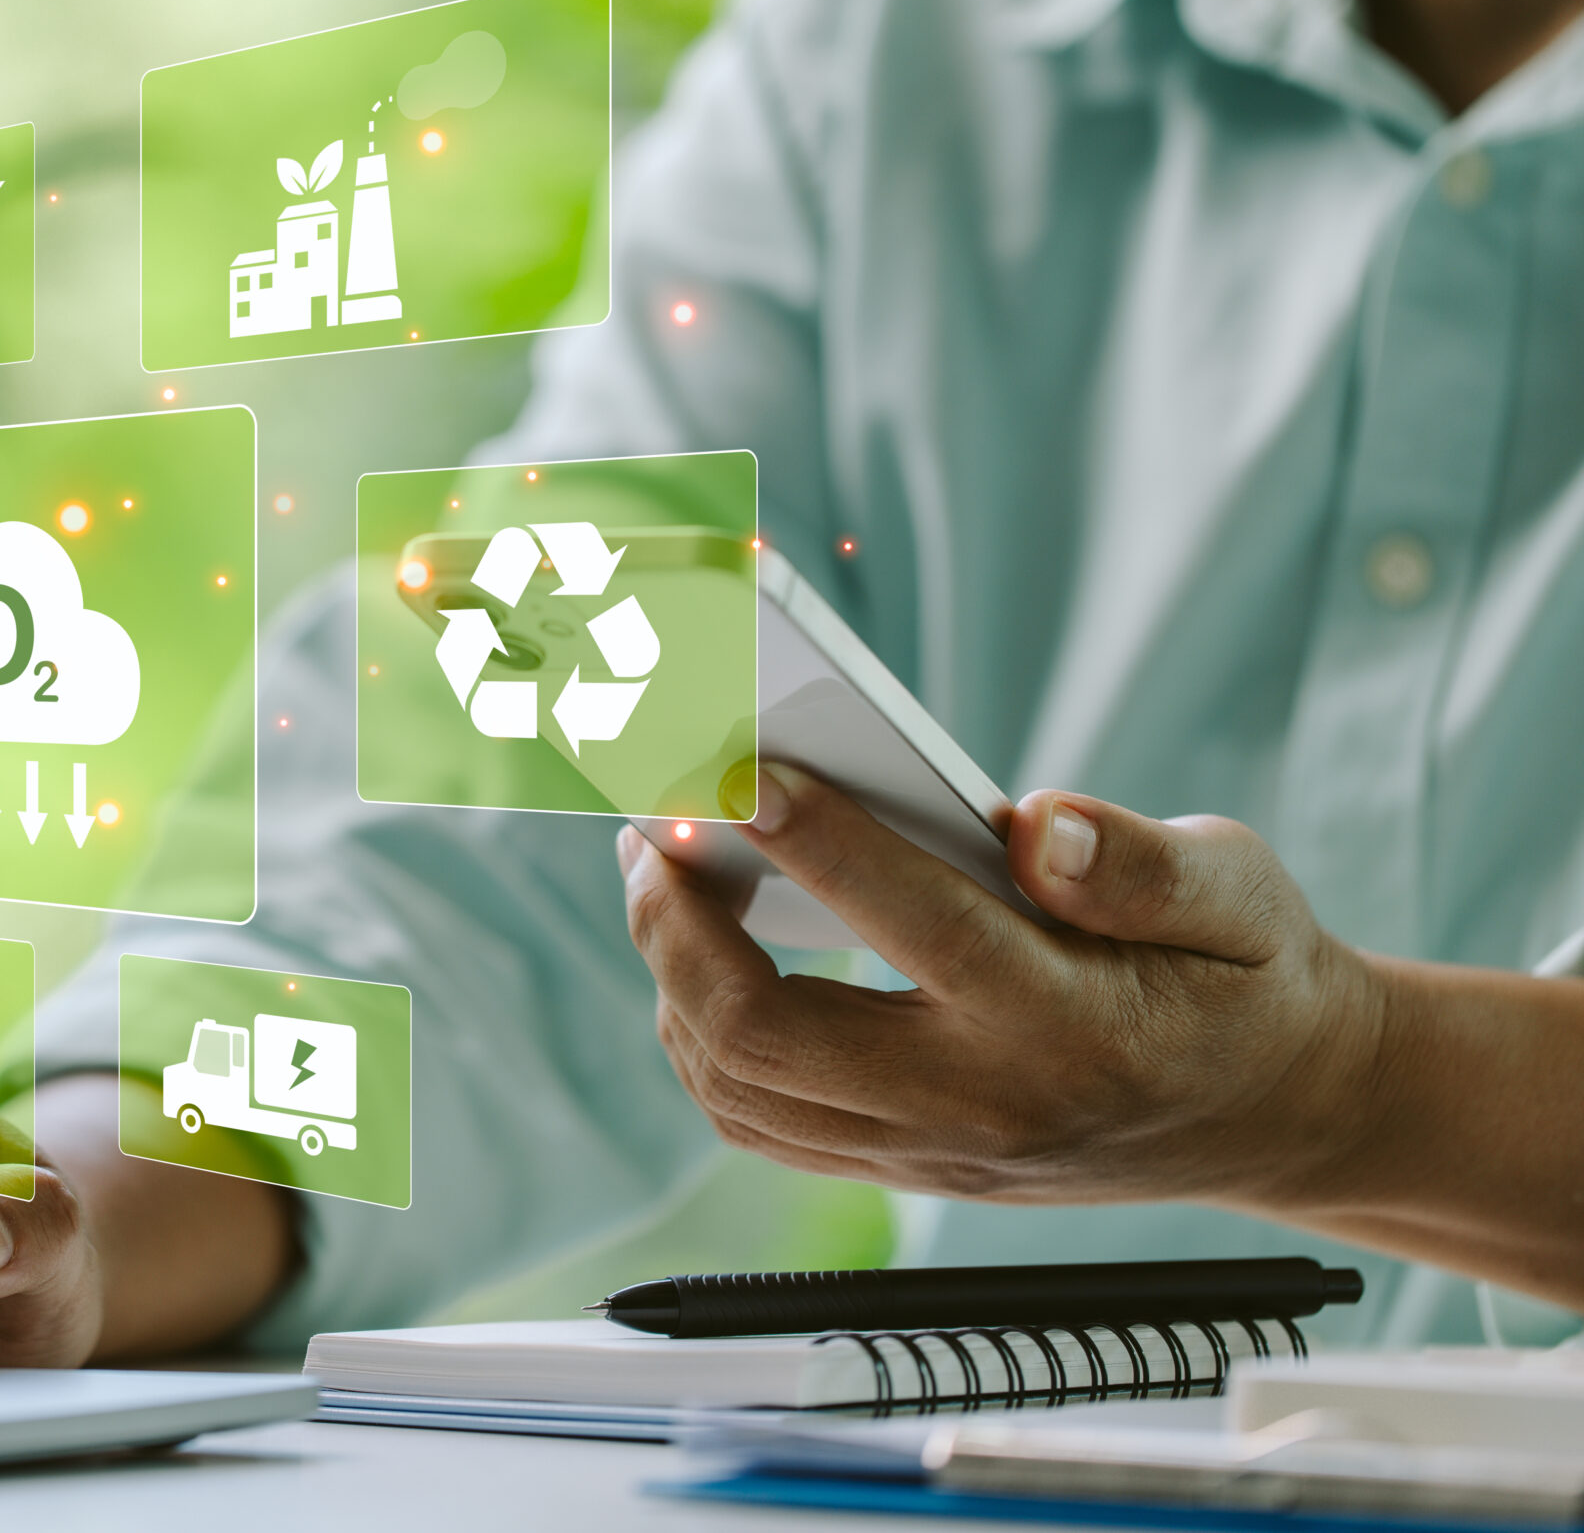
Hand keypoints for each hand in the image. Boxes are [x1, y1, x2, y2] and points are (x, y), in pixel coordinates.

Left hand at [618, 763, 1392, 1209]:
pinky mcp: (902, 1163)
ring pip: (739, 1087)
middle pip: (770, 1034)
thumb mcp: (1242, 893)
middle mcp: (983, 1104)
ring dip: (669, 975)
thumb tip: (1037, 827)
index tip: (737, 767)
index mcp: (1070, 1024)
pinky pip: (757, 1119)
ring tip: (654, 875)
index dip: (816, 841)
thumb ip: (1144, 862)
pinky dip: (698, 1035)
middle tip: (649, 828)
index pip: (917, 926)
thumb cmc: (1246, 977)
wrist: (1280, 1112)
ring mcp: (931, 1149)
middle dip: (679, 924)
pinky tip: (693, 953)